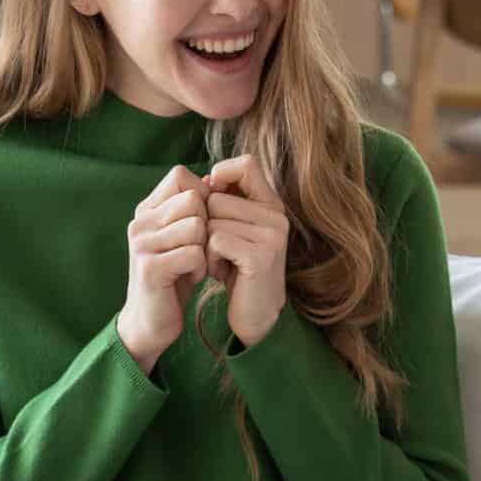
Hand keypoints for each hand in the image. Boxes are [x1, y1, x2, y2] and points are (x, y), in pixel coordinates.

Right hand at [118, 166, 209, 372]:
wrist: (152, 321)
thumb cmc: (174, 276)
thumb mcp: (182, 237)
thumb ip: (192, 209)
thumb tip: (213, 178)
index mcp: (147, 209)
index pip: (181, 175)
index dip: (203, 194)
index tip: (204, 222)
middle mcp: (140, 221)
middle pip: (193, 199)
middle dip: (207, 225)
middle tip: (199, 249)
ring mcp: (142, 244)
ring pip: (196, 226)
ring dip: (205, 249)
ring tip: (194, 264)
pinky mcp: (150, 268)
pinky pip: (194, 253)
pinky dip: (200, 268)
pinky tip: (191, 277)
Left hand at [205, 155, 290, 347]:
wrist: (255, 316)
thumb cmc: (238, 271)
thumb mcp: (235, 230)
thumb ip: (226, 202)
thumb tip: (204, 179)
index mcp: (272, 205)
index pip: (246, 164)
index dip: (222, 174)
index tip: (211, 197)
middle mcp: (276, 216)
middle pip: (216, 198)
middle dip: (205, 223)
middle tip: (217, 250)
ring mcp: (272, 236)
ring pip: (213, 220)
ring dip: (206, 244)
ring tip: (220, 262)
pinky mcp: (260, 256)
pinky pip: (216, 240)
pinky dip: (210, 258)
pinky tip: (220, 272)